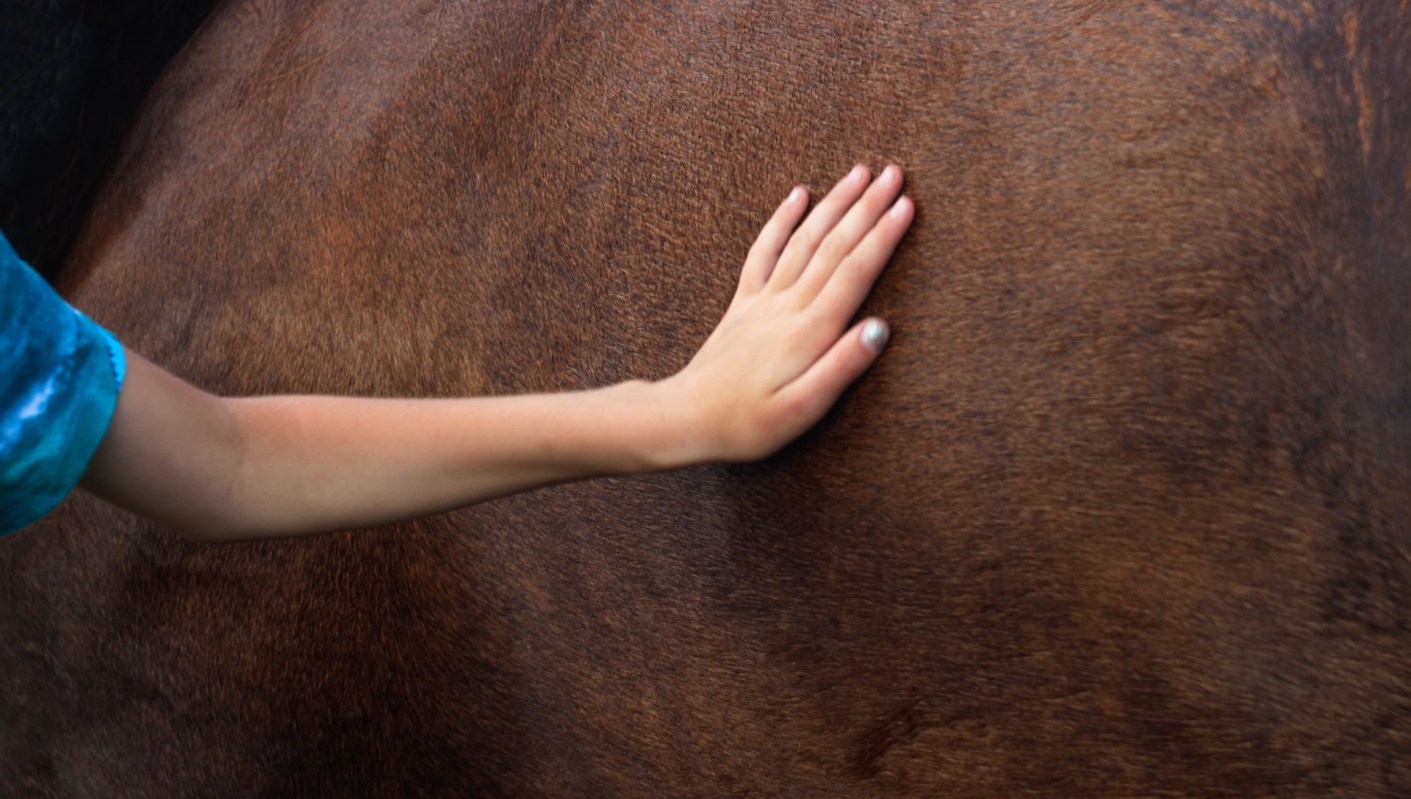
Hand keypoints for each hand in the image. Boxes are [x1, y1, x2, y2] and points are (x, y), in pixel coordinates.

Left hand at [660, 164, 912, 462]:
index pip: (854, 271)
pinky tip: (799, 194)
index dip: (883, 236)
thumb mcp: (802, 409)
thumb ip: (842, 367)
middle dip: (867, 206)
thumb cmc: (748, 424)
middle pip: (834, 245)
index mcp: (809, 331)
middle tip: (895, 173)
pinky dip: (783, 219)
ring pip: (804, 239)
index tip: (907, 204)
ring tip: (860, 172)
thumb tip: (880, 329)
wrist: (686, 418)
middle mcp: (787, 306)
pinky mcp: (744, 303)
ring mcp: (763, 300)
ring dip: (834, 203)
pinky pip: (764, 250)